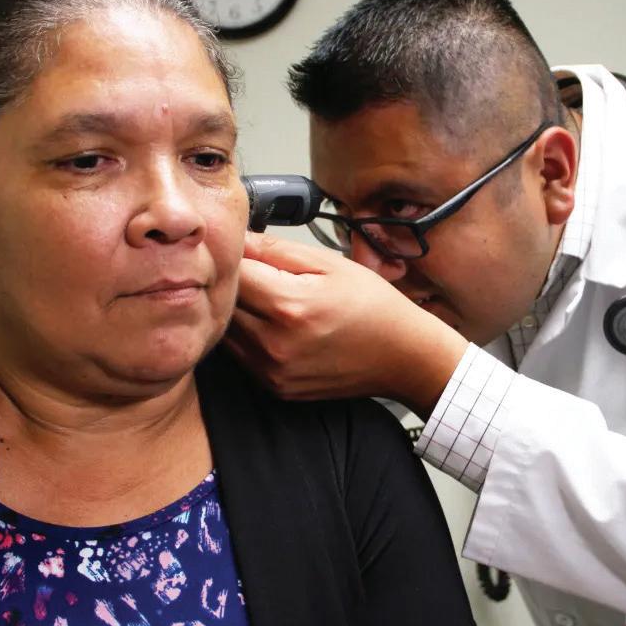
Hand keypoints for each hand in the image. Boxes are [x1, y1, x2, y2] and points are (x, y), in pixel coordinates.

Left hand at [226, 233, 468, 416]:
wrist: (402, 356)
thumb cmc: (372, 306)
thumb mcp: (330, 264)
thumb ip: (277, 250)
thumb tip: (238, 238)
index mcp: (289, 306)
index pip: (233, 273)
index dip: (235, 256)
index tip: (244, 250)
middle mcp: (274, 344)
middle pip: (224, 304)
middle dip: (233, 283)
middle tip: (255, 272)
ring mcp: (272, 370)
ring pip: (227, 331)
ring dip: (237, 311)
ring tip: (265, 299)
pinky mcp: (274, 387)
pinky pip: (241, 355)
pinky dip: (247, 337)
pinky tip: (272, 325)